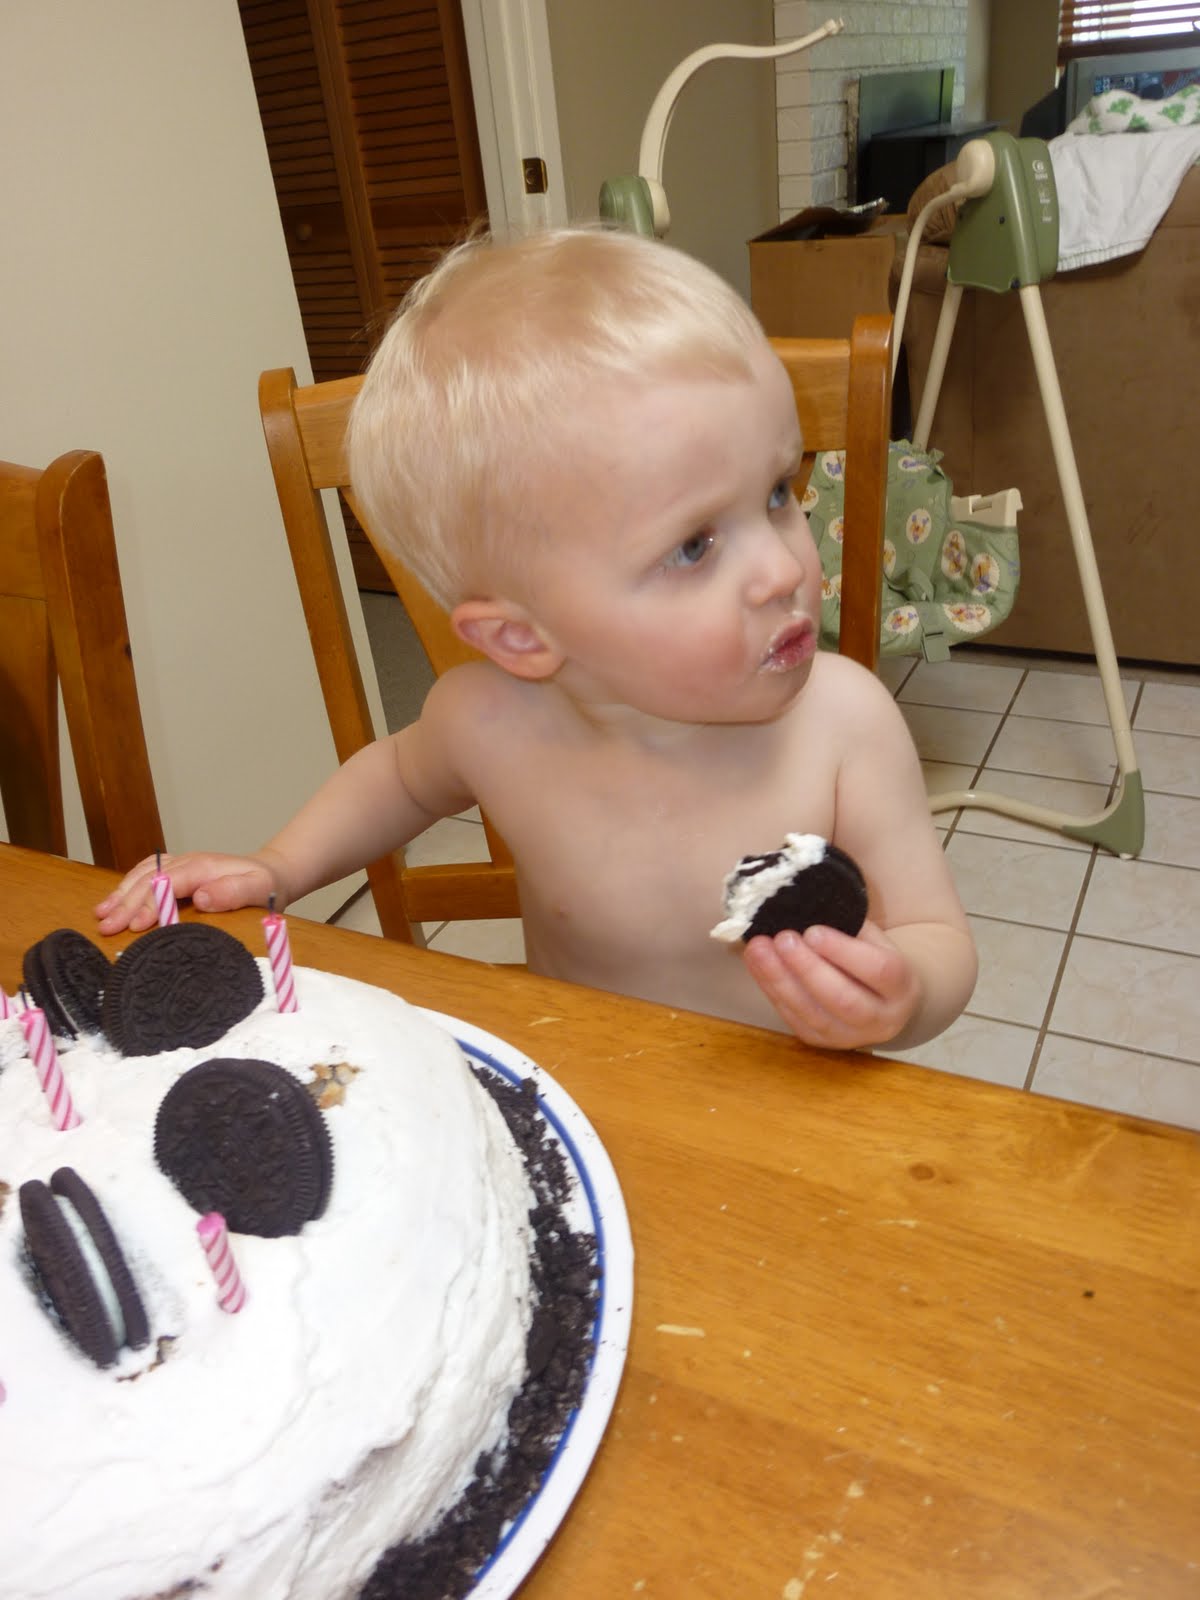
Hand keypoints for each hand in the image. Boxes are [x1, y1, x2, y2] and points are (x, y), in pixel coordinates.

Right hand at [94, 851, 285, 935]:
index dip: (150, 904)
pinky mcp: (177, 871)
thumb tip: (202, 898)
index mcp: (204, 867)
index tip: (136, 925)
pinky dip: (127, 886)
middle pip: (148, 880)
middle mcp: (187, 862)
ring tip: (100, 915)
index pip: (168, 884)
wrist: (271, 873)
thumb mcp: (258, 888)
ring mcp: (180, 864)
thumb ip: (233, 892)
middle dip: (126, 903)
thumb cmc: (265, 885)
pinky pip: (146, 873)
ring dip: (120, 894)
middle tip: (107, 926)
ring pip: (142, 875)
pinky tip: (115, 900)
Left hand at [743, 920, 920, 1050]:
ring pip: (812, 1013)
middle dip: (807, 968)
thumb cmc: (876, 959)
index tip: (812, 931)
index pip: (877, 971)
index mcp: (902, 987)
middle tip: (782, 939)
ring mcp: (850, 1036)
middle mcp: (881, 1019)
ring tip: (758, 949)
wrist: (883, 1001)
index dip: (843, 951)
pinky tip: (757, 965)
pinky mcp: (821, 1042)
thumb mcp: (877, 941)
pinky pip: (793, 1018)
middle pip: (843, 998)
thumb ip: (850, 929)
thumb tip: (807, 908)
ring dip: (780, 979)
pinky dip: (771, 990)